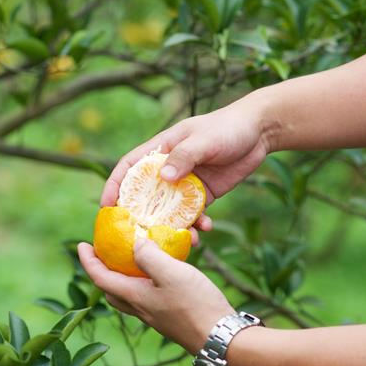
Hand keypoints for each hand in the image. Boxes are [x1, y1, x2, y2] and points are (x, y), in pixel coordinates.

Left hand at [77, 240, 233, 352]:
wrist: (222, 339)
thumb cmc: (195, 305)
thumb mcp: (171, 273)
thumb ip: (149, 256)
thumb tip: (135, 244)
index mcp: (134, 297)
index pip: (101, 278)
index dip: (88, 261)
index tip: (81, 245)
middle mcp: (141, 309)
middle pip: (112, 291)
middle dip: (104, 272)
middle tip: (107, 254)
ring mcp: (157, 316)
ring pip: (131, 296)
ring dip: (126, 277)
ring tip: (136, 259)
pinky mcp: (172, 318)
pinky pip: (150, 297)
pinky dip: (148, 282)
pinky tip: (165, 272)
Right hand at [100, 94, 274, 230]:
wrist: (259, 131)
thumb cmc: (227, 127)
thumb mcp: (204, 140)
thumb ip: (184, 157)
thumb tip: (162, 178)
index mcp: (162, 150)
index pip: (130, 168)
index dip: (115, 186)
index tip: (106, 207)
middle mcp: (169, 169)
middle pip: (146, 195)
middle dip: (139, 216)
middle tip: (136, 235)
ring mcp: (186, 183)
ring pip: (170, 210)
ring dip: (172, 226)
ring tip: (180, 238)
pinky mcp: (204, 194)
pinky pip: (194, 214)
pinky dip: (197, 224)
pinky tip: (205, 230)